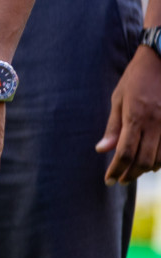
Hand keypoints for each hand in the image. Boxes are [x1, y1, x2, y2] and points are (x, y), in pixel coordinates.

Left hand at [97, 43, 160, 183]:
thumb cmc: (136, 78)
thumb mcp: (118, 98)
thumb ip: (113, 127)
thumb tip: (102, 150)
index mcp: (136, 117)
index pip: (125, 153)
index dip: (117, 170)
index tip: (109, 180)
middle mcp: (155, 124)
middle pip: (144, 161)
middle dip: (131, 174)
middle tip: (120, 180)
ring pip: (159, 159)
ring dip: (145, 170)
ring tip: (133, 173)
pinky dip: (160, 161)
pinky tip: (151, 164)